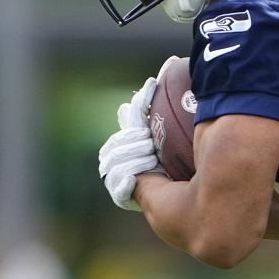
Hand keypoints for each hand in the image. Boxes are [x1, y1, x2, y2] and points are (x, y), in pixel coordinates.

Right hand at [98, 77, 165, 210]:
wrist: (168, 188)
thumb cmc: (160, 155)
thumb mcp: (152, 131)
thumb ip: (148, 109)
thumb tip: (151, 82)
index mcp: (115, 145)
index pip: (120, 136)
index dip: (132, 134)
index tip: (147, 133)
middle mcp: (110, 162)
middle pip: (118, 150)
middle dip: (137, 148)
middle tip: (152, 148)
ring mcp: (113, 180)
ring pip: (120, 166)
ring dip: (138, 164)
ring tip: (152, 163)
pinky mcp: (119, 196)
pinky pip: (118, 188)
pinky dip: (125, 185)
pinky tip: (133, 181)